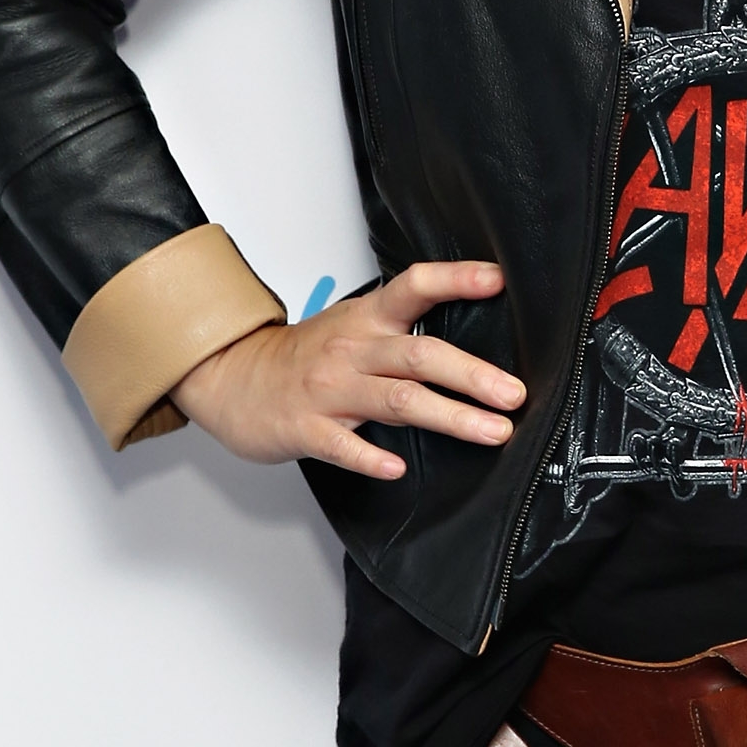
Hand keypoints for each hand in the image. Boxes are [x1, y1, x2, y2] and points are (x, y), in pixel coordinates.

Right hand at [172, 260, 523, 480]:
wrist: (231, 378)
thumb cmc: (305, 356)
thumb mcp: (352, 324)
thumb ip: (402, 327)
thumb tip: (474, 335)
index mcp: (367, 319)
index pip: (414, 287)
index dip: (455, 279)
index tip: (497, 280)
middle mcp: (352, 349)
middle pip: (419, 354)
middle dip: (473, 375)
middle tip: (515, 395)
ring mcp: (329, 390)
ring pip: (397, 400)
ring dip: (450, 416)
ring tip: (493, 432)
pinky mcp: (306, 428)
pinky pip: (342, 445)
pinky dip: (370, 457)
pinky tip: (397, 468)